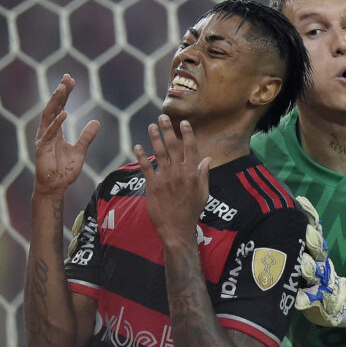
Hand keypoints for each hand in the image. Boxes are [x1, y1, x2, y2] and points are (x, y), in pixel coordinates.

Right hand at [34, 74, 99, 194]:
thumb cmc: (65, 170)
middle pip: (53, 107)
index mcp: (55, 131)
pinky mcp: (41, 148)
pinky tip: (63, 113)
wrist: (56, 187)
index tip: (70, 80)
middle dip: (60, 93)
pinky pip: (49, 133)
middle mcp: (47, 132)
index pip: (60, 108)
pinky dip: (56, 123)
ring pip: (49, 116)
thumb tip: (96, 122)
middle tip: (67, 78)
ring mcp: (43, 139)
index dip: (64, 94)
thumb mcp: (80, 150)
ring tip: (62, 88)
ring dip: (55, 101)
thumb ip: (86, 136)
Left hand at [133, 115, 210, 243]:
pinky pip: (146, 168)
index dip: (187, 134)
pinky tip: (138, 147)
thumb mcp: (203, 193)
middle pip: (173, 147)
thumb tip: (207, 158)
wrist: (177, 229)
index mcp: (192, 174)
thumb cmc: (191, 212)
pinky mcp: (153, 186)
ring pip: (159, 154)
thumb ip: (204, 174)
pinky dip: (141, 157)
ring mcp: (165, 179)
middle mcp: (179, 174)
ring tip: (150, 126)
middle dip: (167, 130)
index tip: (183, 122)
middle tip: (162, 117)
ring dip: (154, 138)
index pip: (190, 149)